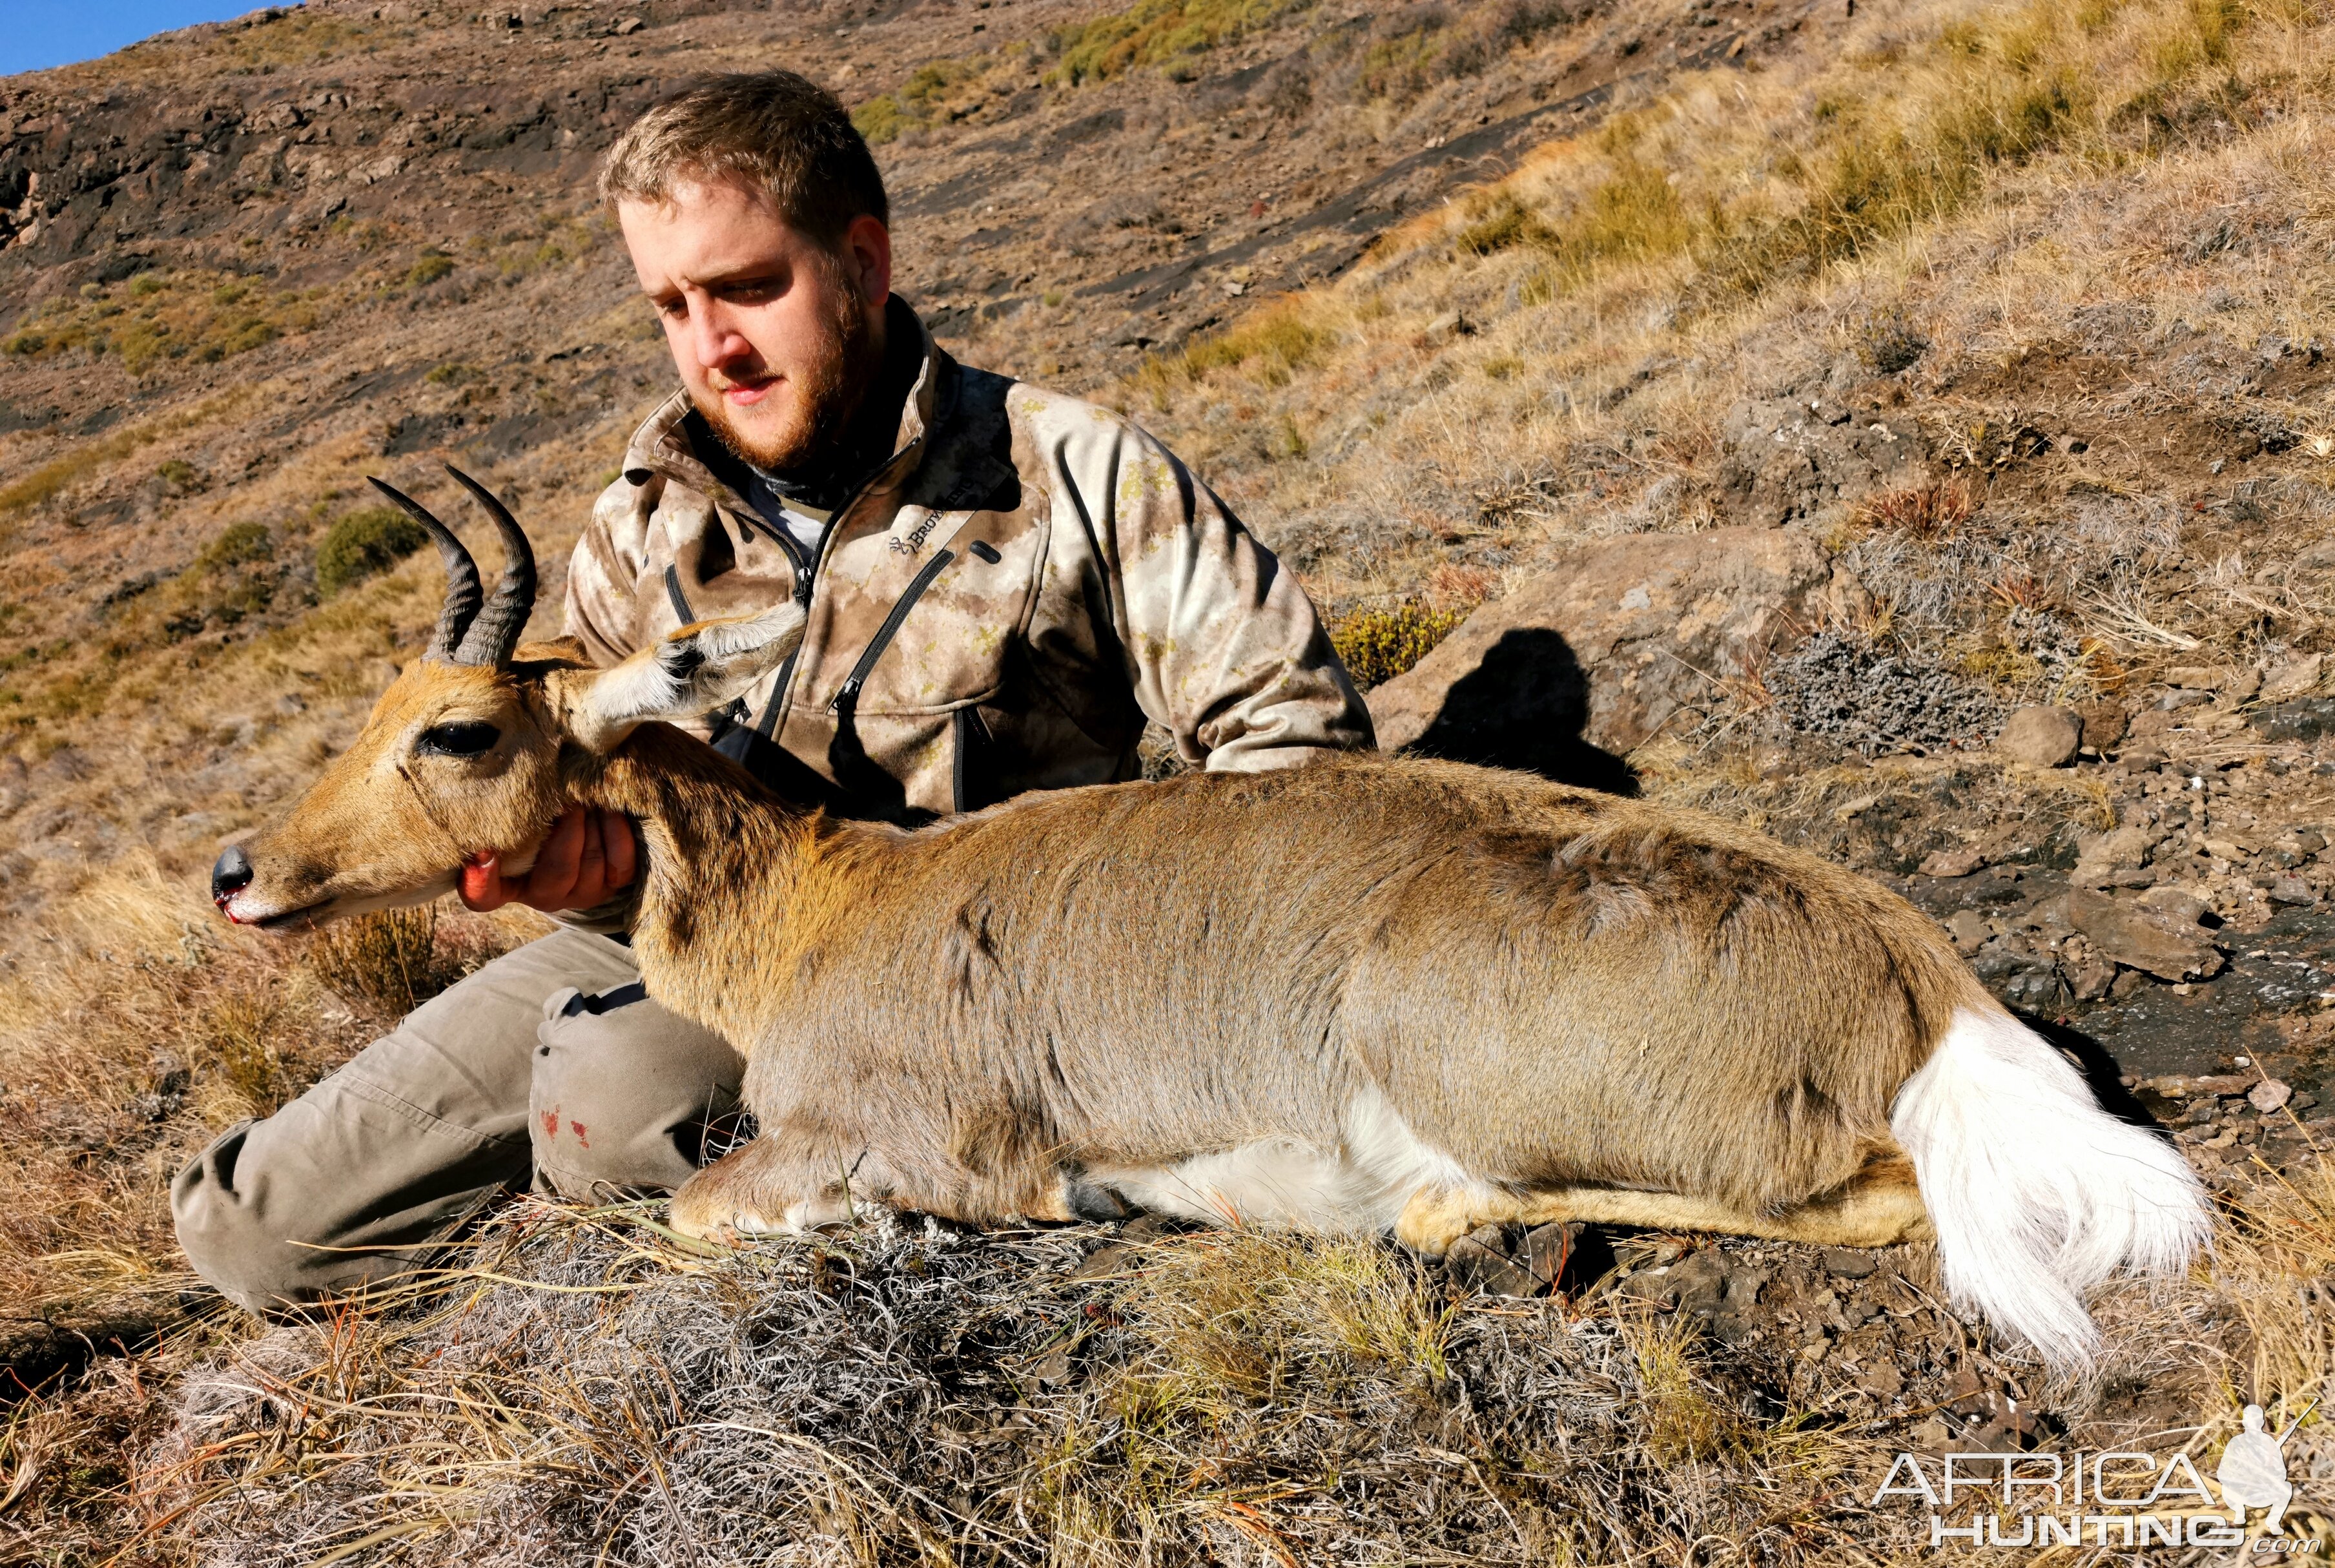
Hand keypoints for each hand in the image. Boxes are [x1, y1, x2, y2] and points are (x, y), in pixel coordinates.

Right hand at [459, 806, 637, 913]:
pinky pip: (621, 864)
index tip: (483, 851)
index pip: (485, 896)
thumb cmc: (540, 820)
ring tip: (587, 800)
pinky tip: (609, 809)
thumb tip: (499, 807)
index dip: (481, 880)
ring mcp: (582, 893)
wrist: (581, 829)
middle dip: (568, 829)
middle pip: (558, 872)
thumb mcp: (519, 819)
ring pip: (592, 863)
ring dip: (593, 825)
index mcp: (507, 884)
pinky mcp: (613, 884)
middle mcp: (544, 896)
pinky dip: (616, 832)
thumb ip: (507, 815)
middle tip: (567, 800)